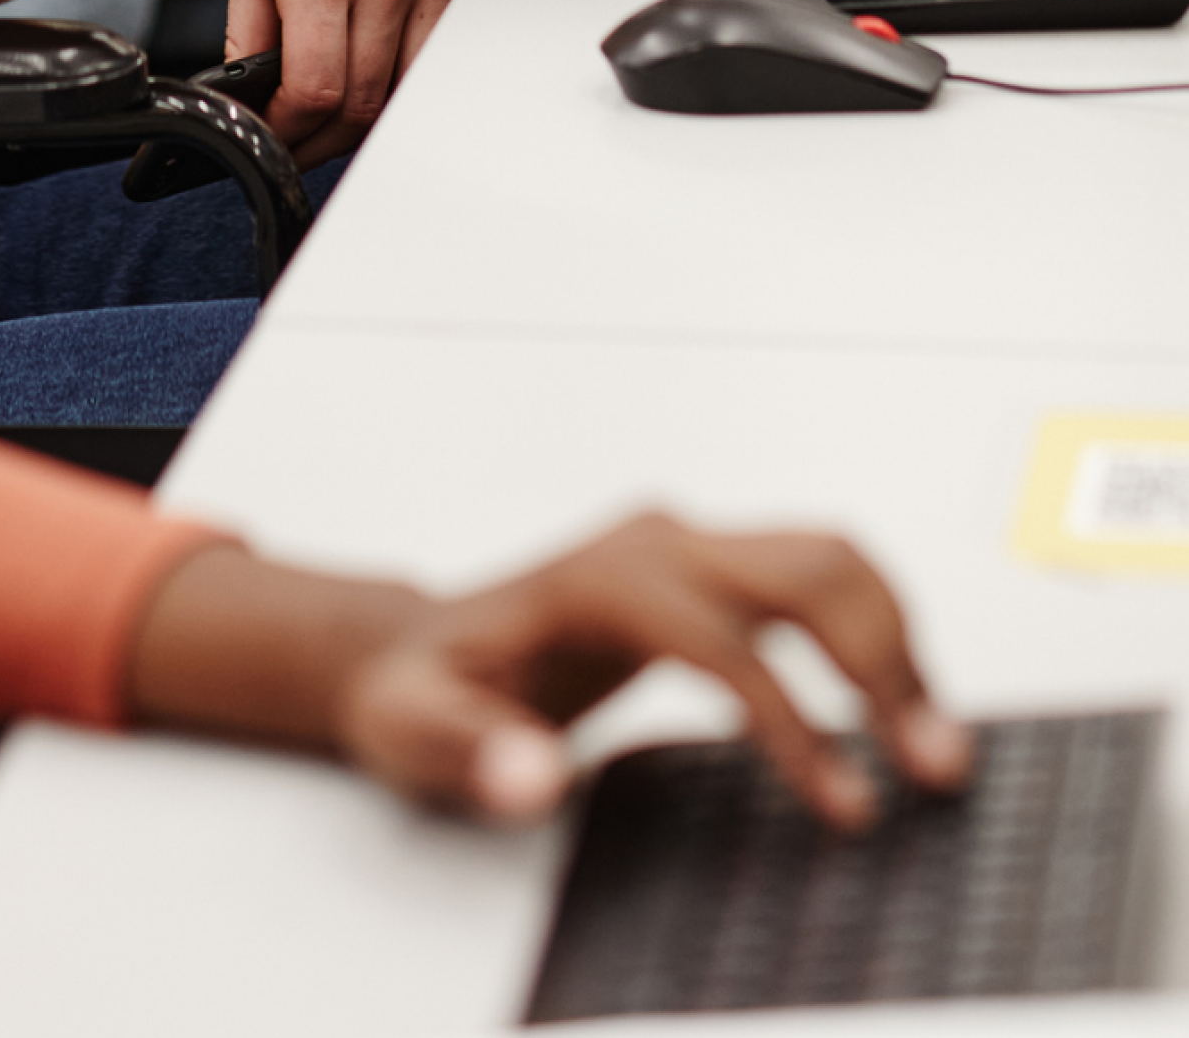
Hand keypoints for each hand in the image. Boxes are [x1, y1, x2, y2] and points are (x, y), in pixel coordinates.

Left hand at [128, 512, 972, 831]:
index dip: (794, 725)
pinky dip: (876, 631)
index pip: (724, 642)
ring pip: (827, 556)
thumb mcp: (413, 732)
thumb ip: (469, 754)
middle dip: (884, 662)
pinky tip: (898, 711)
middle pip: (802, 567)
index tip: (849, 808)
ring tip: (936, 749)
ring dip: (897, 641)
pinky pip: (817, 577)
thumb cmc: (418, 692)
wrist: (416, 647)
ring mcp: (686, 544)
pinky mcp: (709, 565)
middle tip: (937, 769)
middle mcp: (653, 541)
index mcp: (597, 579)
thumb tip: (532, 777)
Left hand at [225, 0, 484, 160]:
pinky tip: (383, 61)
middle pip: (368, 100)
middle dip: (326, 136)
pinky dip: (415, 64)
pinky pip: (447, 39)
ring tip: (338, 108)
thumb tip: (251, 96)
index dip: (291, 132)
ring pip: (413, 81)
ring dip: (375, 111)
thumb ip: (250, 28)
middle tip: (300, 137)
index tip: (276, 136)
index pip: (316, 91)